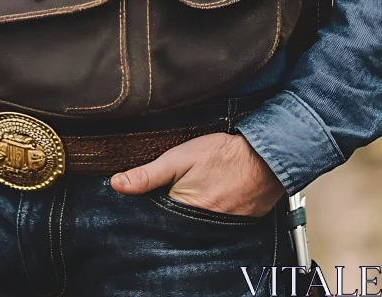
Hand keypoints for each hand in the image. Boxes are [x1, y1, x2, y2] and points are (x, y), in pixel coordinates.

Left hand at [110, 133, 284, 216]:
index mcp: (182, 210)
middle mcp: (201, 226)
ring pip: (196, 225)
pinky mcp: (238, 225)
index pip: (157, 219)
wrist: (265, 157)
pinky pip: (218, 225)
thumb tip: (116, 184)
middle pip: (176, 224)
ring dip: (192, 214)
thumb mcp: (178, 157)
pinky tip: (214, 197)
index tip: (151, 197)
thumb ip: (147, 174)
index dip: (151, 208)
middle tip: (180, 190)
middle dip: (172, 212)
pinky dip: (213, 214)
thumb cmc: (222, 154)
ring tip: (198, 191)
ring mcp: (221, 228)